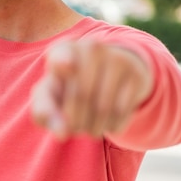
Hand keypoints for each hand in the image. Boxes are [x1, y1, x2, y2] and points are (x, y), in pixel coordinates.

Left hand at [31, 40, 152, 138]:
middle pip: (81, 95)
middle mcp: (90, 47)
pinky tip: (107, 122)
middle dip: (75, 122)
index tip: (64, 66)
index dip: (62, 62)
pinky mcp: (136, 74)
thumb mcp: (50, 95)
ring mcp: (116, 58)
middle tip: (74, 128)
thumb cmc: (68, 87)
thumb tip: (61, 133)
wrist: (109, 73)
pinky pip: (122, 111)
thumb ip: (44, 112)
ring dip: (94, 128)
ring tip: (89, 127)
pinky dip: (112, 125)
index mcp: (62, 50)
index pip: (61, 56)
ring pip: (103, 107)